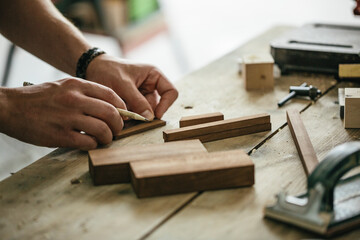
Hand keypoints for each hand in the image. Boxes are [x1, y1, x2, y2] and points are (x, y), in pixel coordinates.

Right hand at [0, 78, 124, 149]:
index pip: (111, 95)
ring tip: (105, 139)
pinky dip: (93, 145)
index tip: (124, 115)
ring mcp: (67, 118)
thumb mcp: (63, 86)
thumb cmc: (38, 98)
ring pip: (102, 129)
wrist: (9, 107)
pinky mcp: (60, 135)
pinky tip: (90, 143)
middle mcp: (74, 99)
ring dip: (108, 137)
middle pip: (111, 113)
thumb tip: (109, 106)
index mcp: (77, 85)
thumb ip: (85, 93)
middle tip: (117, 130)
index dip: (123, 107)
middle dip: (119, 125)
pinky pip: (88, 142)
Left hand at [86, 55, 177, 119]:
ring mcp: (142, 94)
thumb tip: (149, 118)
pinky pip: (136, 113)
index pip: (171, 92)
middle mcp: (151, 85)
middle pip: (156, 105)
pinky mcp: (133, 102)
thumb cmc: (108, 70)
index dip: (166, 104)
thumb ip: (137, 101)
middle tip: (130, 116)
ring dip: (134, 114)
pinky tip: (118, 110)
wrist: (92, 69)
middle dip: (144, 112)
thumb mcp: (123, 85)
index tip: (155, 116)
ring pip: (145, 111)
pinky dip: (128, 114)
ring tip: (120, 109)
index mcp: (154, 75)